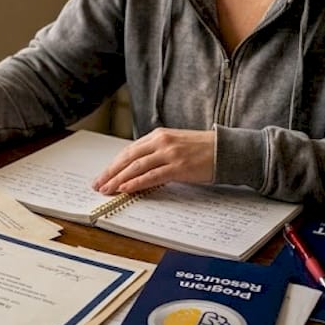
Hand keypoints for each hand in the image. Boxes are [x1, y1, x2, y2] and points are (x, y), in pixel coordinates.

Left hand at [91, 128, 215, 194]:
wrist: (226, 150)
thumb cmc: (202, 150)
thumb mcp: (175, 144)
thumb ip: (156, 152)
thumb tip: (137, 168)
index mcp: (158, 135)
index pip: (129, 150)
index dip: (114, 164)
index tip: (103, 175)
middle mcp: (161, 142)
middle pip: (128, 158)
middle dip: (110, 172)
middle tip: (98, 185)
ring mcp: (169, 154)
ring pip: (136, 167)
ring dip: (118, 180)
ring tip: (107, 189)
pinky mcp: (178, 167)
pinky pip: (152, 176)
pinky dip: (136, 183)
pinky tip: (125, 188)